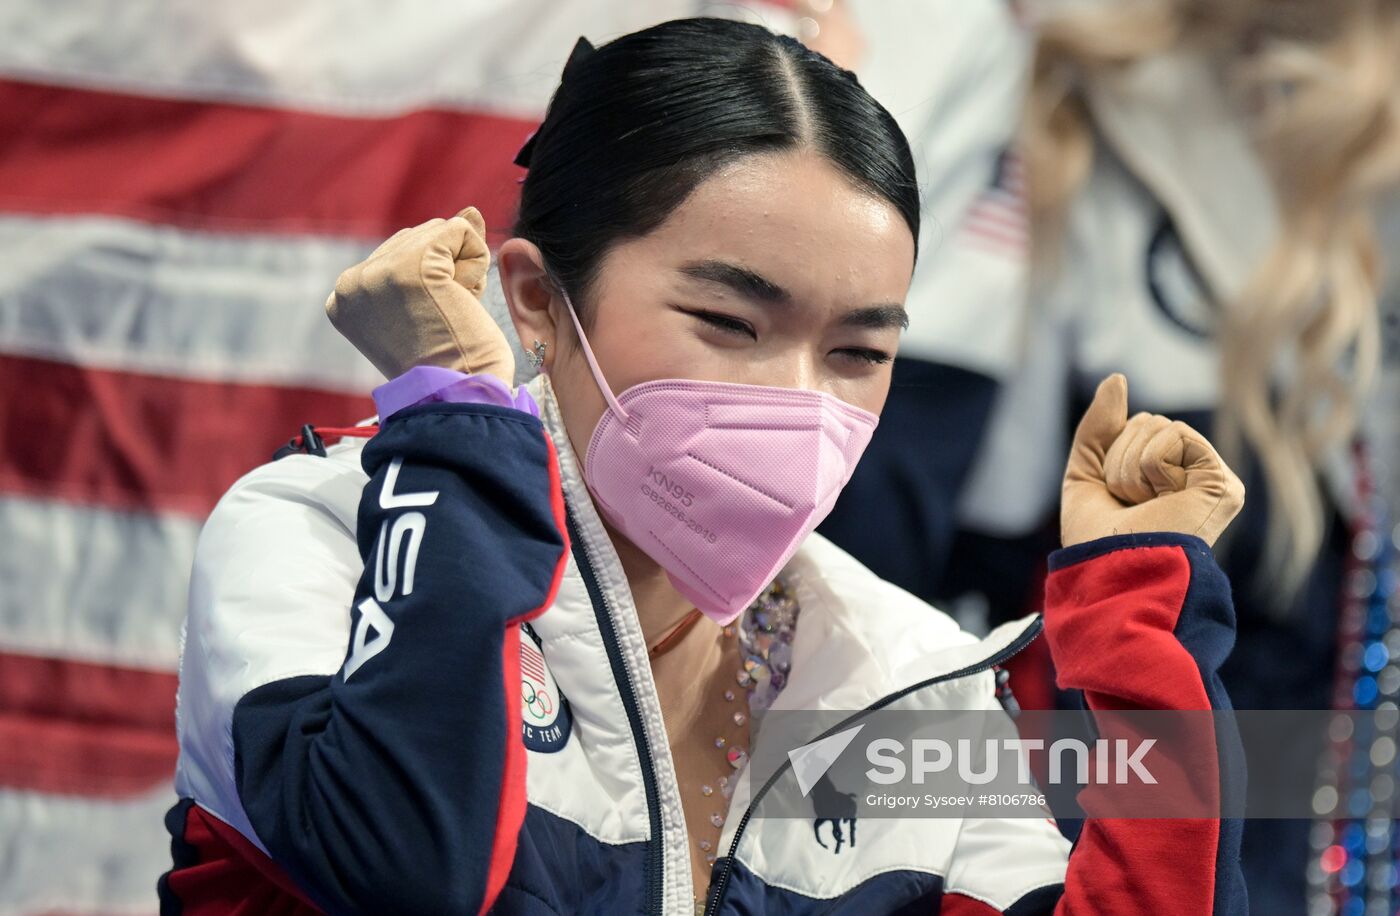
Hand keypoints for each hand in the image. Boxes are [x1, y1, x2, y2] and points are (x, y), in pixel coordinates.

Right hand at [326, 207, 513, 384]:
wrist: (458, 396)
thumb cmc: (450, 365)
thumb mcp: (434, 303)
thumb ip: (441, 255)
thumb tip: (470, 213)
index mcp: (342, 298)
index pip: (398, 255)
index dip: (427, 285)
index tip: (425, 326)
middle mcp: (352, 282)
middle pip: (418, 238)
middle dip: (444, 272)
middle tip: (442, 321)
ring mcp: (380, 271)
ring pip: (440, 232)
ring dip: (461, 269)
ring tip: (451, 313)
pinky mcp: (415, 262)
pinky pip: (462, 232)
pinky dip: (476, 262)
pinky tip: (463, 299)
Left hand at [1061, 374, 1244, 547]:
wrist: (1111, 572)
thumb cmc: (1097, 539)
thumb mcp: (1085, 474)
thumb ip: (1099, 426)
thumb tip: (1118, 378)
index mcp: (1167, 475)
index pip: (1134, 425)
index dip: (1109, 456)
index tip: (1115, 498)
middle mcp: (1194, 475)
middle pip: (1146, 422)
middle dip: (1119, 459)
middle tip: (1128, 503)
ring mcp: (1212, 478)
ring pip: (1158, 426)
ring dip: (1131, 467)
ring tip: (1143, 505)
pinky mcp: (1223, 483)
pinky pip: (1175, 435)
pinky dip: (1151, 466)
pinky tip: (1162, 500)